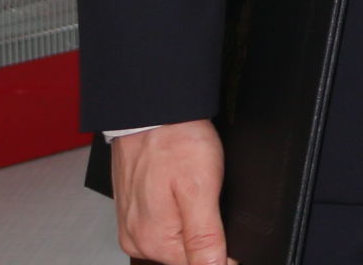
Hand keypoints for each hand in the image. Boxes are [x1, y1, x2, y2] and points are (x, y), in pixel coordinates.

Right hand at [111, 122, 230, 264]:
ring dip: (193, 226)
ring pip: (176, 242)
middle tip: (213, 201)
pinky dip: (179, 215)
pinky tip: (185, 193)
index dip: (223, 256)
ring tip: (196, 192)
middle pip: (186, 258)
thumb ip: (206, 238)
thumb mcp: (201, 190)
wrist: (152, 111)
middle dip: (207, 239)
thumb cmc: (175, 142)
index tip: (229, 229)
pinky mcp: (135, 211)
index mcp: (154, 241)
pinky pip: (164, 225)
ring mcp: (134, 226)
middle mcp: (138, 239)